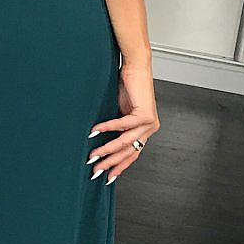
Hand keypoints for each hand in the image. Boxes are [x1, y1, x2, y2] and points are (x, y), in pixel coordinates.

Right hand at [86, 62, 159, 182]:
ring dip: (107, 149)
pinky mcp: (145, 114)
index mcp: (145, 130)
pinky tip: (94, 132)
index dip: (119, 166)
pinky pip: (122, 125)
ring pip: (125, 142)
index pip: (133, 154)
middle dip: (110, 163)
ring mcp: (150, 123)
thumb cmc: (127, 86)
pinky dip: (107, 128)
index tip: (108, 176)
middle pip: (128, 152)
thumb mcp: (121, 111)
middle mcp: (150, 128)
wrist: (136, 67)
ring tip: (93, 155)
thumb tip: (100, 141)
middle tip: (96, 170)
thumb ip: (117, 128)